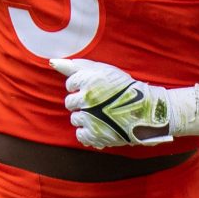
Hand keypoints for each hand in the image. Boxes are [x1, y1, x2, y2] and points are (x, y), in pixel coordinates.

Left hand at [59, 56, 180, 147]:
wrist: (146, 111)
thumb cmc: (124, 87)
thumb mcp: (102, 70)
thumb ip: (76, 66)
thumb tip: (52, 62)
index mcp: (88, 80)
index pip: (71, 84)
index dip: (84, 86)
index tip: (97, 89)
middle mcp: (87, 99)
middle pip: (70, 103)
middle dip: (83, 103)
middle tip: (100, 103)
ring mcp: (90, 118)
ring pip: (75, 119)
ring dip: (86, 117)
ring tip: (102, 115)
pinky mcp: (95, 135)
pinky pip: (80, 135)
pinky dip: (88, 132)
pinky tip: (100, 126)